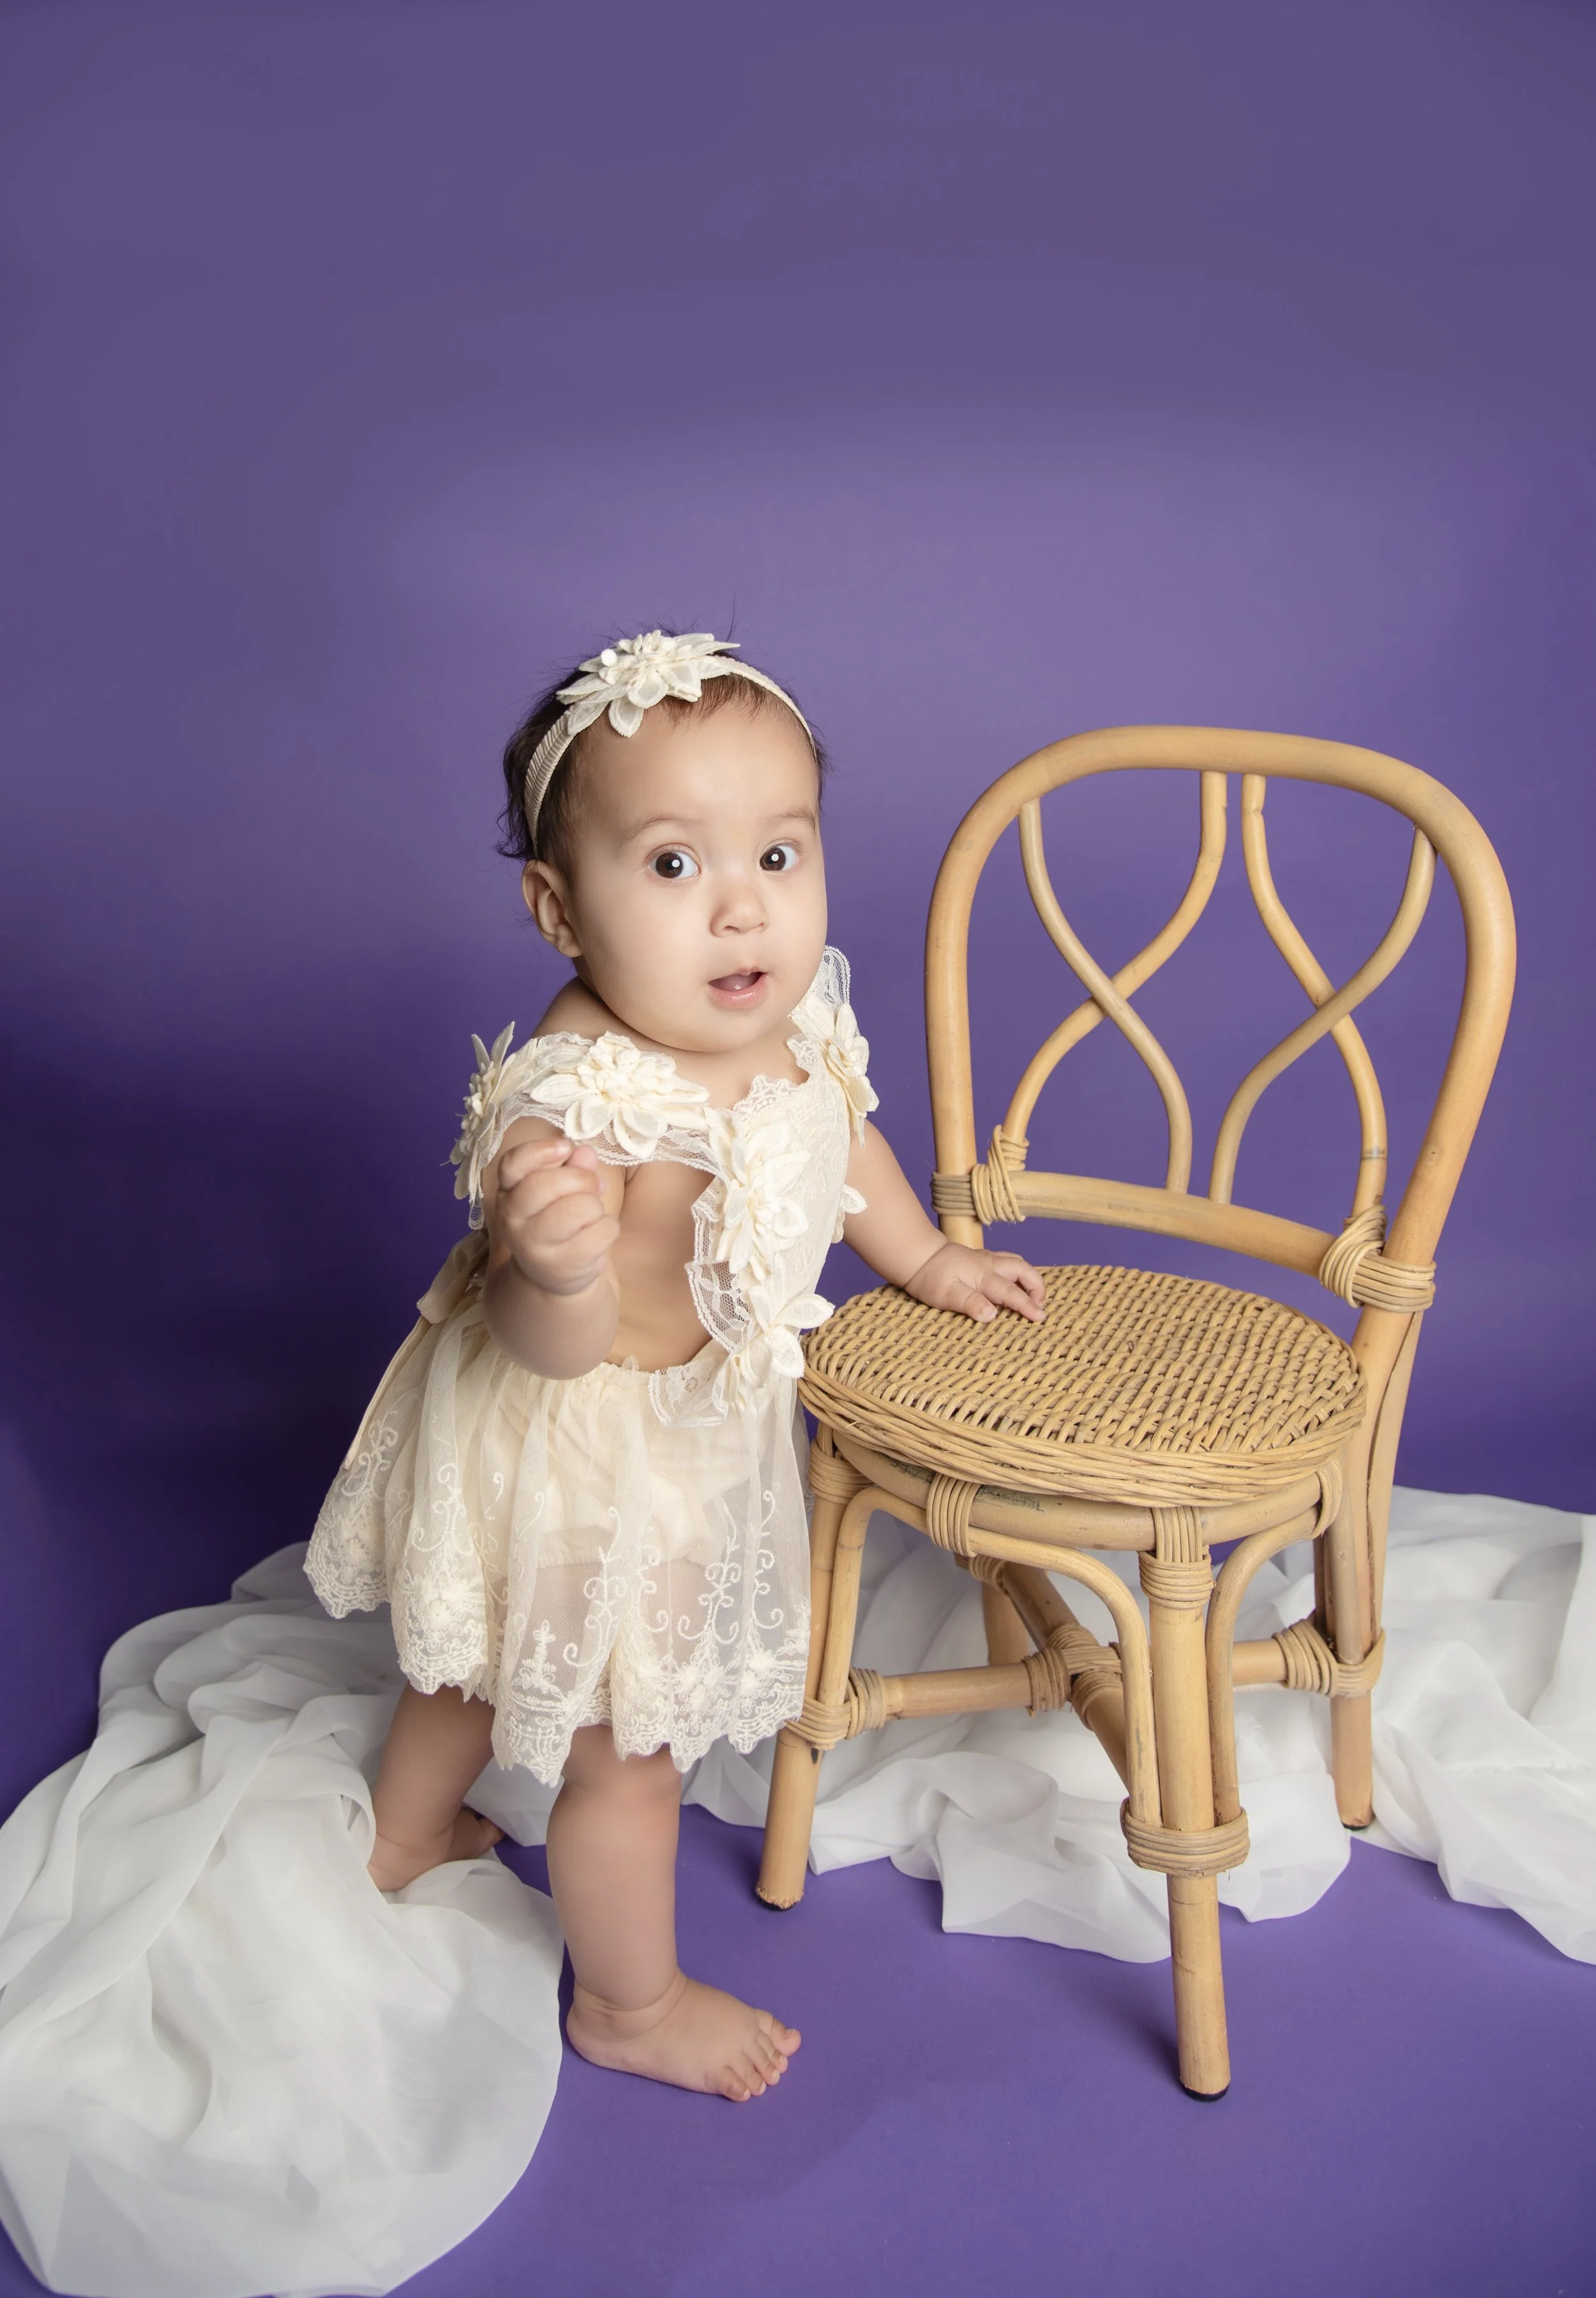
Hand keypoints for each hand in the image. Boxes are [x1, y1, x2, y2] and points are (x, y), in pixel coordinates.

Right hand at [492, 1138, 618, 1297]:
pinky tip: (597, 1235)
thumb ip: (570, 1168)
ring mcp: (535, 1247)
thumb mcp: (557, 1191)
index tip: (566, 1147)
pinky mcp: (563, 1266)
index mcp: (508, 1193)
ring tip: (592, 1215)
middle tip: (596, 1184)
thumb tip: (584, 1152)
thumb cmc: (555, 1221)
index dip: (540, 1151)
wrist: (550, 1276)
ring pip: (579, 1208)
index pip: (512, 1165)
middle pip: (545, 1185)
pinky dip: (609, 1228)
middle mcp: (513, 1220)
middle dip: (581, 1178)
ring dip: (596, 1206)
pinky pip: (602, 1231)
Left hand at [905, 1242, 1046, 1324]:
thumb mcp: (947, 1295)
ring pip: (1018, 1263)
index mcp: (984, 1275)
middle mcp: (990, 1264)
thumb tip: (992, 1315)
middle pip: (1024, 1270)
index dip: (1029, 1306)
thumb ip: (970, 1304)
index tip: (1040, 1318)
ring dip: (1030, 1278)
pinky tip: (1015, 1283)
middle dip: (1038, 1288)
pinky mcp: (982, 1258)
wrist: (918, 1255)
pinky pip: (1009, 1261)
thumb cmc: (931, 1278)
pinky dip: (1019, 1272)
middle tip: (1039, 1307)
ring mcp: (987, 1259)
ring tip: (1033, 1296)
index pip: (1013, 1293)